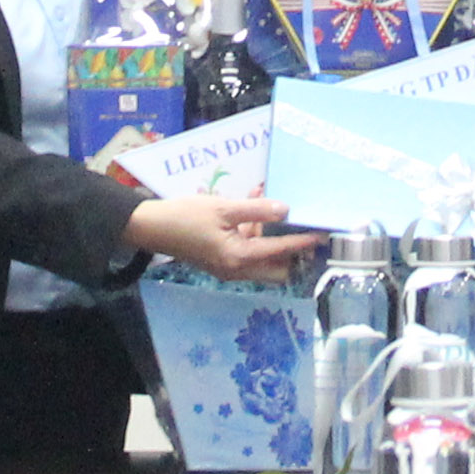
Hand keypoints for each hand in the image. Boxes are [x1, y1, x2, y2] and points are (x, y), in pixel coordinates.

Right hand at [126, 195, 320, 283]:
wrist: (151, 227)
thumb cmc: (185, 216)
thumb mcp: (224, 208)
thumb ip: (256, 210)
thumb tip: (286, 210)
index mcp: (239, 258)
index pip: (281, 251)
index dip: (303, 242)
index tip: (323, 235)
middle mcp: (237, 270)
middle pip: (278, 270)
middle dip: (290, 251)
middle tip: (296, 228)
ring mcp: (228, 270)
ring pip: (263, 262)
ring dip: (268, 237)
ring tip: (264, 202)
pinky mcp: (221, 264)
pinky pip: (247, 254)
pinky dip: (253, 236)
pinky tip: (249, 208)